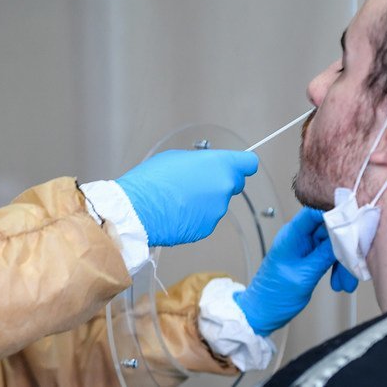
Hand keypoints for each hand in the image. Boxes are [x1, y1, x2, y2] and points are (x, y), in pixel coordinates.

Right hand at [116, 149, 258, 245]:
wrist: (138, 210)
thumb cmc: (153, 180)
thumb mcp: (176, 157)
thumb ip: (200, 162)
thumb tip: (204, 168)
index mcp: (220, 165)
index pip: (248, 163)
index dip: (242, 164)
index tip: (238, 166)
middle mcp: (224, 188)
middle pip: (234, 184)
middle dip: (220, 183)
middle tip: (197, 182)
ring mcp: (217, 211)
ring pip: (217, 203)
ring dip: (205, 200)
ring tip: (179, 198)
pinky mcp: (207, 228)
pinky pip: (206, 218)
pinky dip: (196, 216)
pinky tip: (177, 212)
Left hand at [233, 206, 357, 335]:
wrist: (264, 313)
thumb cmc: (274, 296)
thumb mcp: (304, 275)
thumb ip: (324, 255)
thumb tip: (344, 238)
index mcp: (290, 235)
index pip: (314, 213)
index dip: (334, 215)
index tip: (353, 225)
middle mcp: (298, 238)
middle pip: (328, 229)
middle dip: (343, 247)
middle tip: (354, 264)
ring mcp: (304, 249)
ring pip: (332, 245)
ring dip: (342, 262)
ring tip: (346, 283)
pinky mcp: (309, 260)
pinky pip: (329, 257)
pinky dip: (337, 268)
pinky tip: (340, 283)